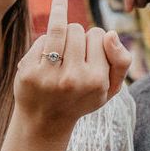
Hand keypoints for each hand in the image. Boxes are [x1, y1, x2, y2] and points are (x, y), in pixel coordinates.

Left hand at [14, 0, 130, 137]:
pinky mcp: (28, 72)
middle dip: (76, 39)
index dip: (94, 42)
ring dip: (61, 35)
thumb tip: (110, 34)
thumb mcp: (109, 89)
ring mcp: (49, 75)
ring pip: (60, 28)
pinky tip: (45, 57)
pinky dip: (44, 43)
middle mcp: (73, 78)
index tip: (90, 58)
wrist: (45, 122)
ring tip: (60, 53)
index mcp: (97, 81)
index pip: (99, 34)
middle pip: (78, 29)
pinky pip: (41, 39)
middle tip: (71, 60)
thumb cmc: (80, 99)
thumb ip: (121, 61)